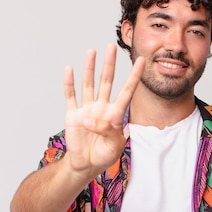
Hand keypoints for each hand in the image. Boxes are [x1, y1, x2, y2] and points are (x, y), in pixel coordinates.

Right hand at [63, 44, 143, 177]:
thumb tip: (90, 119)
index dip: (134, 76)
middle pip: (107, 81)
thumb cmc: (104, 155)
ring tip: (92, 51)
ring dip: (90, 68)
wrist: (86, 165)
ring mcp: (87, 109)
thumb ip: (107, 131)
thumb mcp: (114, 146)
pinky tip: (70, 69)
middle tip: (112, 46)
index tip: (142, 61)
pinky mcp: (73, 115)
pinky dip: (69, 83)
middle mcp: (101, 107)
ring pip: (89, 84)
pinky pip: (71, 96)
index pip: (127, 91)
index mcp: (116, 114)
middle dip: (109, 64)